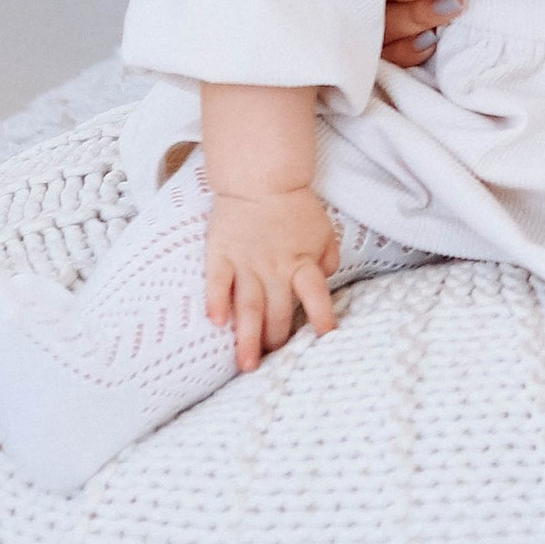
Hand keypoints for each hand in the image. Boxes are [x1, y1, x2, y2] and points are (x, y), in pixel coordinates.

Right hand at [204, 184, 342, 373]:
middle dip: (276, 341)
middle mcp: (274, 268)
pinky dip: (217, 303)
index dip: (322, 318)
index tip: (325, 340)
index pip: (316, 295)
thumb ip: (327, 259)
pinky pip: (217, 283)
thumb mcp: (323, 231)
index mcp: (302, 262)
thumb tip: (328, 281)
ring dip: (247, 338)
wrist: (259, 178)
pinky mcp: (220, 255)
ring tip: (246, 365)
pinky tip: (217, 324)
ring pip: (247, 308)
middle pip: (277, 312)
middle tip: (273, 365)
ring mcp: (245, 263)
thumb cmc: (294, 207)